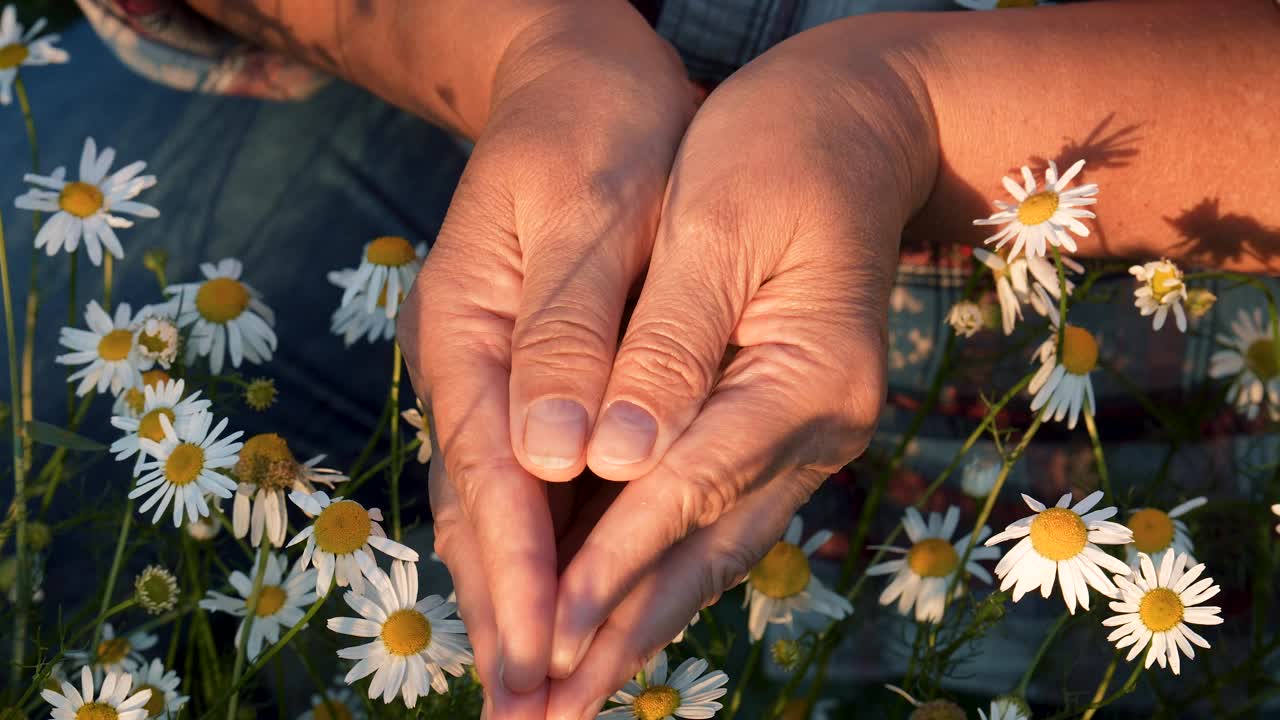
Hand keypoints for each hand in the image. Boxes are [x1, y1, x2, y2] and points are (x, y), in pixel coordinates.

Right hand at [396, 0, 696, 712]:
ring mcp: (498, 383)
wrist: (582, 86)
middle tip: (530, 717)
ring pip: (503, 512)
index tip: (543, 654)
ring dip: (525, 604)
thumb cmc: (594, 136)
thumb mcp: (583, 215)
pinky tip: (569, 605)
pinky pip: (534, 486)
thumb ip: (563, 334)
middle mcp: (474, 372)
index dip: (517, 571)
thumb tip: (550, 458)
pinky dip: (550, 552)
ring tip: (545, 694)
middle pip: (481, 514)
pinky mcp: (535, 384)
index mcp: (472, 333)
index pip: (492, 475)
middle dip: (510, 618)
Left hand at [541, 21, 940, 717]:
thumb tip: (614, 462)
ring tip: (565, 697)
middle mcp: (815, 428)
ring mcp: (802, 437)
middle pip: (704, 551)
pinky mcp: (773, 430)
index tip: (546, 634)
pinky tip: (609, 616)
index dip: (611, 565)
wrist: (852, 129)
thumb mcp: (714, 227)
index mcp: (806, 378)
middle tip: (547, 716)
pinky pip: (710, 518)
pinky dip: (654, 572)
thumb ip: (666, 347)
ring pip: (709, 551)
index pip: (687, 488)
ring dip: (634, 627)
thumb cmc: (775, 154)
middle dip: (620, 637)